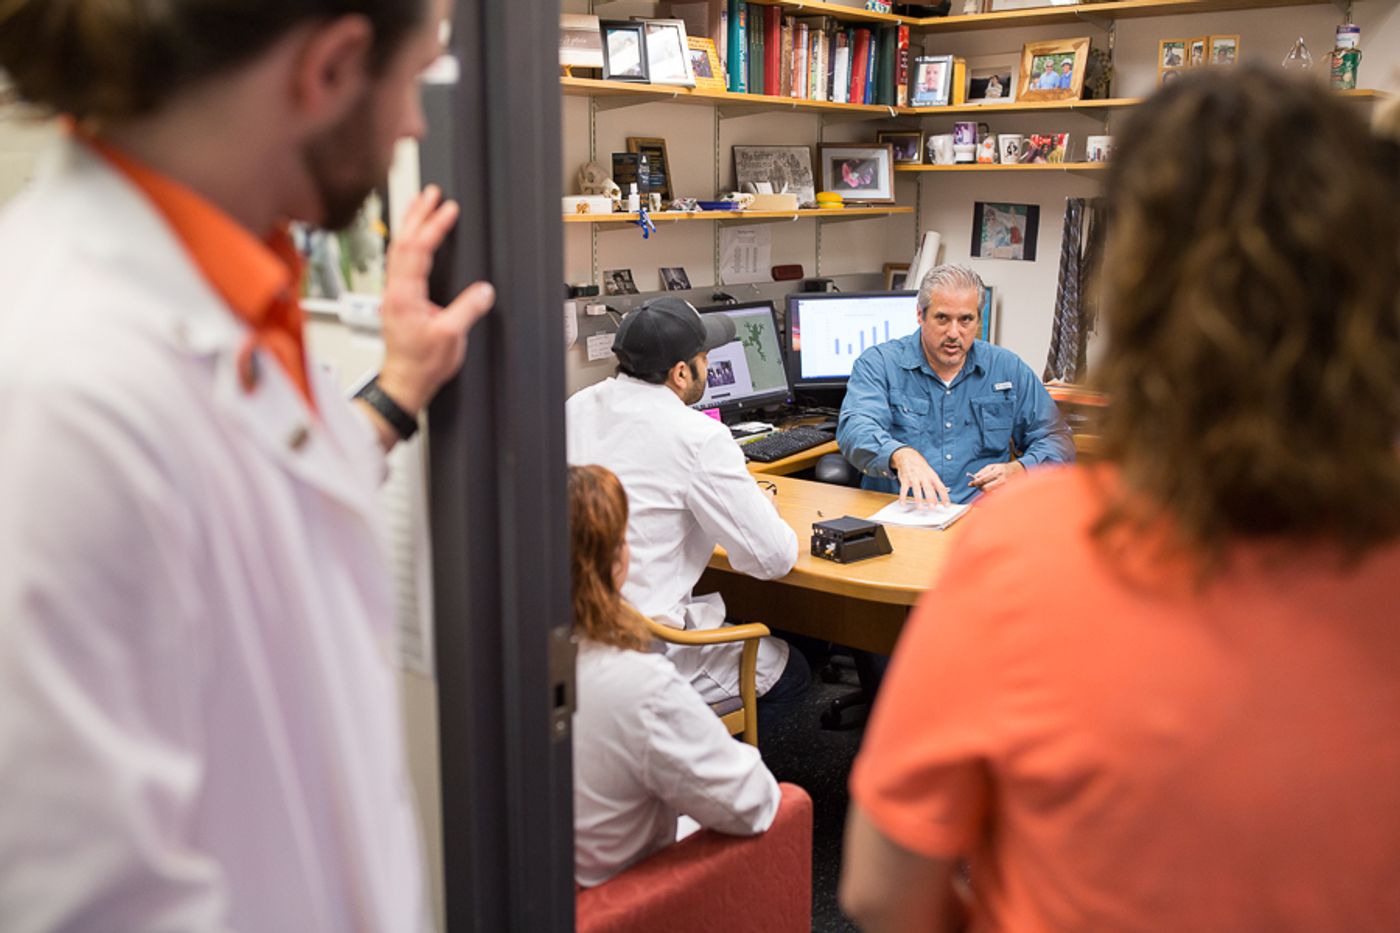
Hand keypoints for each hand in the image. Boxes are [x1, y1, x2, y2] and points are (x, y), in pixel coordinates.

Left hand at [376, 186, 495, 414]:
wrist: (403, 383)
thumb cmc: (420, 365)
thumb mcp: (450, 337)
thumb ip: (467, 310)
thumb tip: (483, 291)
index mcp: (404, 295)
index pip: (418, 250)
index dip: (434, 227)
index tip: (448, 210)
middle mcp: (394, 290)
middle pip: (402, 241)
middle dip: (417, 213)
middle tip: (431, 193)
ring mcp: (393, 294)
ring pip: (397, 249)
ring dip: (410, 224)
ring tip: (421, 204)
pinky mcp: (396, 300)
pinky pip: (398, 261)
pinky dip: (408, 241)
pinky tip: (413, 238)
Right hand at [890, 447, 951, 507]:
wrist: (908, 456)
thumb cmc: (921, 468)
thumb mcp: (931, 474)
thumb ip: (936, 485)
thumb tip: (942, 498)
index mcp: (932, 476)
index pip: (940, 487)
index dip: (944, 497)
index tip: (946, 506)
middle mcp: (924, 477)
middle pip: (928, 488)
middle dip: (931, 498)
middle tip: (932, 507)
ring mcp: (914, 478)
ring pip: (917, 489)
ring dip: (918, 499)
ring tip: (920, 508)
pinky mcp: (905, 479)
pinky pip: (903, 489)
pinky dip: (903, 497)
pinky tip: (903, 503)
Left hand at [968, 460, 1024, 492]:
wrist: (1016, 470)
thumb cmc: (1001, 468)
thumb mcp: (991, 466)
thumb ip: (982, 472)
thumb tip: (974, 478)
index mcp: (997, 472)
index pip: (983, 479)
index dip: (975, 482)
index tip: (971, 484)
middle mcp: (1002, 480)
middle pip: (986, 488)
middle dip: (980, 488)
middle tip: (977, 486)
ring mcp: (1005, 487)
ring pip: (990, 494)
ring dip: (985, 491)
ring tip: (984, 487)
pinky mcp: (1007, 492)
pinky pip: (995, 496)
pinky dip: (990, 494)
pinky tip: (990, 490)